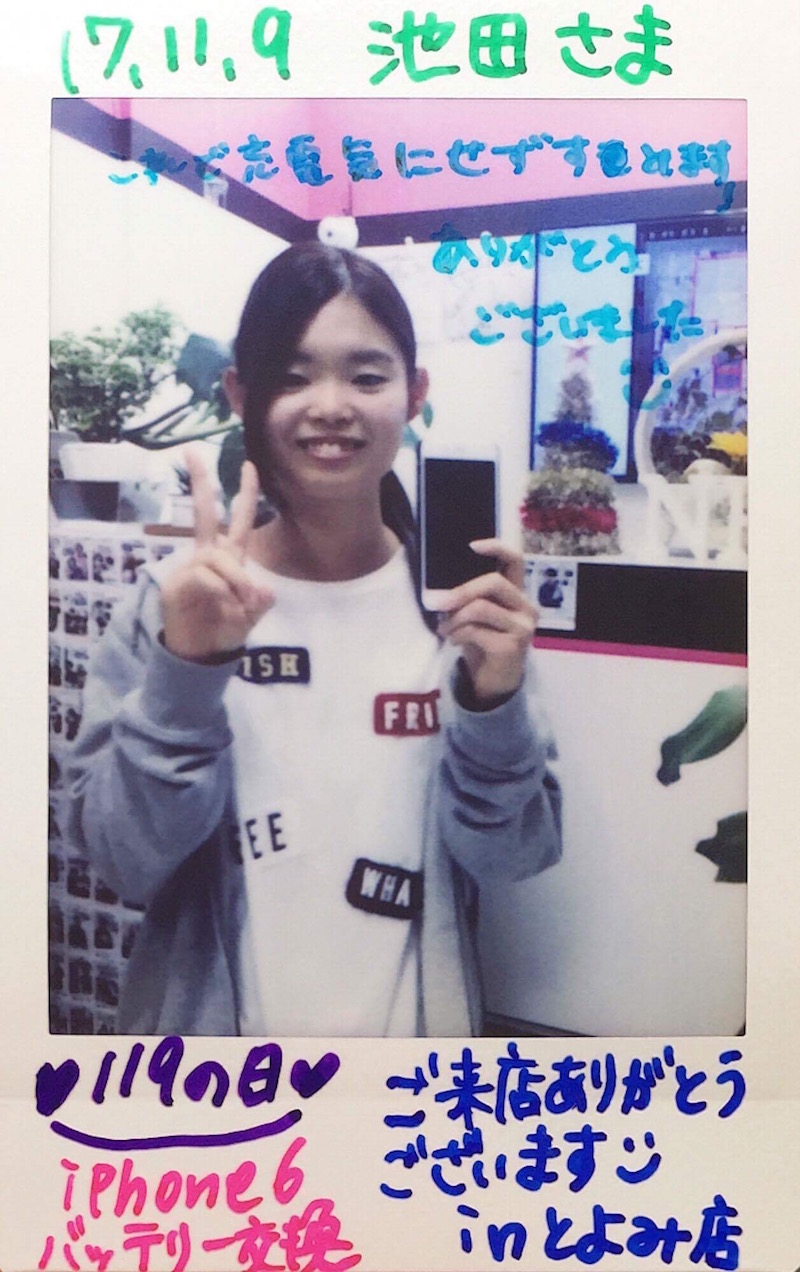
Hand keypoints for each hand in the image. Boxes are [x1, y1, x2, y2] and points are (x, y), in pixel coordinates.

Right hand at [162, 450, 273, 660]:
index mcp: (229, 558)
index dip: (246, 495)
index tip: (249, 465)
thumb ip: (260, 602)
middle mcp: (207, 557)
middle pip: (205, 514)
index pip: (240, 522)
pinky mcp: (175, 585)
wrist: (199, 656)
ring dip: (235, 580)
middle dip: (200, 482)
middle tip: (191, 450)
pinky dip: (220, 593)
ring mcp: (189, 568)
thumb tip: (265, 590)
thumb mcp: (251, 617)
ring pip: (217, 557)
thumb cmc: (224, 631)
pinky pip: (204, 578)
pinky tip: (224, 609)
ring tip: (243, 606)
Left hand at [437, 540, 536, 705]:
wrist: (495, 682)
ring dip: (454, 618)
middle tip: (435, 603)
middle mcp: (526, 607)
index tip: (471, 546)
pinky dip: (458, 634)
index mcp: (517, 594)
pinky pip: (476, 631)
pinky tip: (454, 641)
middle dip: (460, 591)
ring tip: (444, 628)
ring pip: (481, 608)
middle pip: (493, 583)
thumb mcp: (476, 617)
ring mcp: (522, 627)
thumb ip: (468, 600)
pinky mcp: (513, 646)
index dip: (496, 548)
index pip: (515, 560)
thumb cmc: (484, 644)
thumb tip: (439, 590)